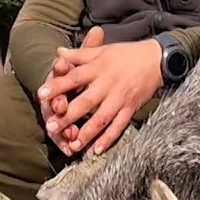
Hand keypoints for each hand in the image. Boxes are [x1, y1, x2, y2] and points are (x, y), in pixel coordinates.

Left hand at [38, 27, 163, 156]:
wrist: (158, 59)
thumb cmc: (128, 53)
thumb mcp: (103, 50)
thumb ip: (79, 54)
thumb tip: (58, 52)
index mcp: (99, 67)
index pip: (74, 77)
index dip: (58, 86)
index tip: (41, 94)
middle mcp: (109, 84)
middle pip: (85, 102)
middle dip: (68, 116)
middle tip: (51, 127)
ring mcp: (121, 98)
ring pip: (101, 118)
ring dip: (86, 133)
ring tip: (72, 145)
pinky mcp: (131, 108)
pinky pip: (119, 126)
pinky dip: (109, 138)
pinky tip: (97, 150)